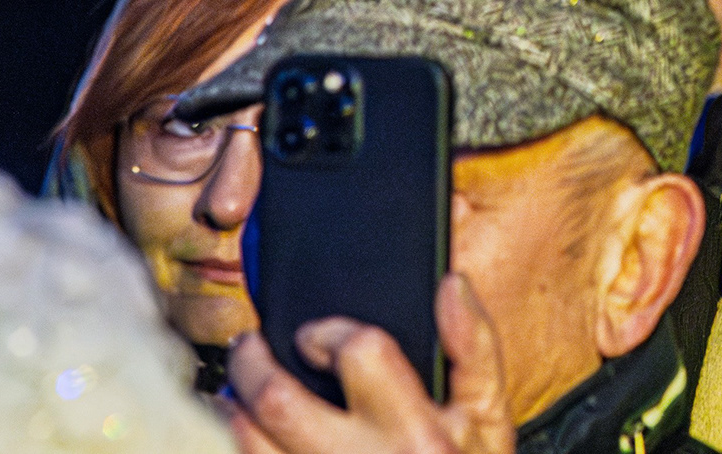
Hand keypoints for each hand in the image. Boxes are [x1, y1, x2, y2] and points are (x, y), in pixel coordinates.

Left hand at [225, 273, 514, 453]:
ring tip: (238, 392)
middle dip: (253, 362)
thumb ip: (474, 348)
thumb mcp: (489, 418)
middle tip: (250, 346)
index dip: (330, 332)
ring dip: (233, 409)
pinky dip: (233, 444)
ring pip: (245, 442)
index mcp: (415, 433)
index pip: (360, 354)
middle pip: (278, 399)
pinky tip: (244, 434)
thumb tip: (450, 285)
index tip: (317, 337)